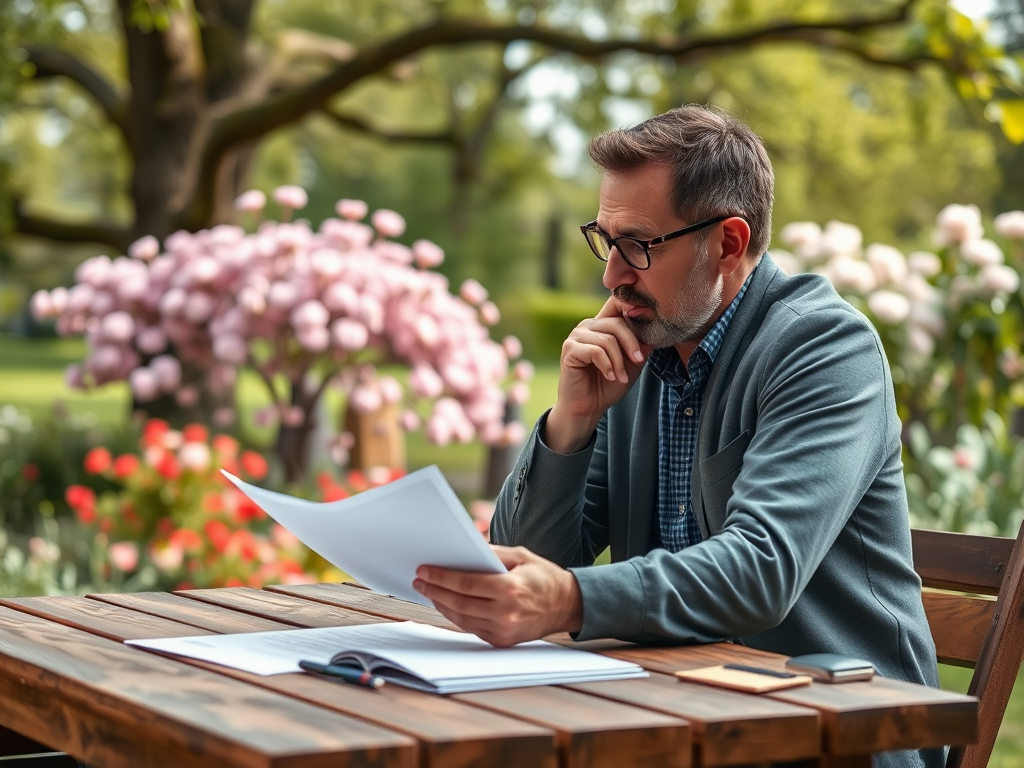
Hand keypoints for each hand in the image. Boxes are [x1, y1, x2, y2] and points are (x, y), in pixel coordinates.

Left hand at [413, 545, 582, 646]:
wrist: (567, 605)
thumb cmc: (544, 577)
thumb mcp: (520, 556)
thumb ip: (491, 553)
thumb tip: (463, 550)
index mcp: (511, 589)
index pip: (466, 584)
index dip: (441, 577)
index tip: (424, 570)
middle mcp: (506, 613)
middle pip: (459, 602)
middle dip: (435, 590)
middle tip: (419, 579)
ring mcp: (503, 630)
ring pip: (461, 617)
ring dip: (441, 603)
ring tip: (428, 590)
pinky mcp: (501, 640)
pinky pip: (471, 627)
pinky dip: (455, 615)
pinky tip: (446, 603)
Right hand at [546, 296, 651, 452]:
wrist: (588, 407)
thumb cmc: (608, 385)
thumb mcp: (632, 364)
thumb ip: (641, 346)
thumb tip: (654, 330)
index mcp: (603, 324)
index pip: (618, 303)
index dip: (633, 306)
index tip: (650, 319)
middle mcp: (588, 325)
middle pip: (617, 323)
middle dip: (632, 343)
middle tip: (638, 360)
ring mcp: (577, 336)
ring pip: (607, 340)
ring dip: (619, 362)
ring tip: (621, 377)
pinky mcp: (569, 349)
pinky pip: (595, 351)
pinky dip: (606, 366)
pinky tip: (609, 376)